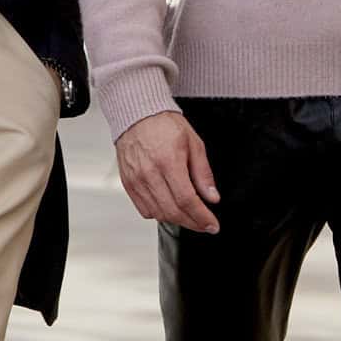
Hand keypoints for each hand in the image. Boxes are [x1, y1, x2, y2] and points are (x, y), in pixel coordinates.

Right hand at [115, 111, 220, 233]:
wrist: (137, 116)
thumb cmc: (164, 125)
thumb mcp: (193, 143)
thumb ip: (203, 173)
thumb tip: (212, 197)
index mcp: (168, 161)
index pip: (187, 200)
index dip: (201, 217)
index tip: (212, 225)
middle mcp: (149, 173)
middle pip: (173, 211)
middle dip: (193, 223)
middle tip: (204, 224)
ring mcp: (136, 180)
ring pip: (158, 214)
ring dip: (177, 220)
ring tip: (190, 217)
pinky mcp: (128, 184)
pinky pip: (144, 210)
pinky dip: (159, 214)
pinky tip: (170, 209)